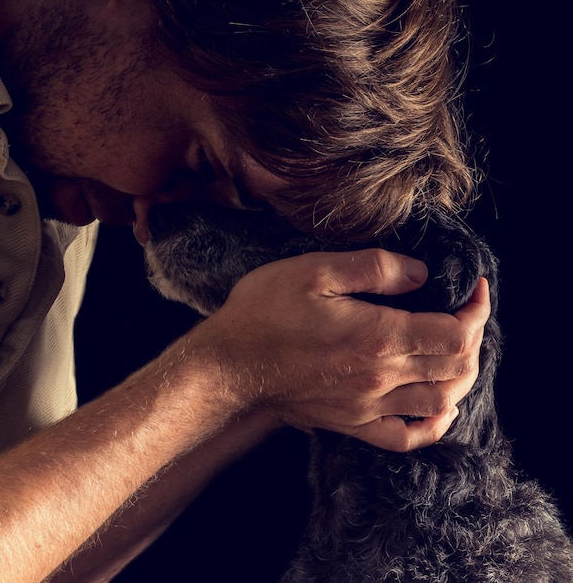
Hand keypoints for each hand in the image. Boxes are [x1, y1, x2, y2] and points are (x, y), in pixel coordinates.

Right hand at [184, 248, 489, 452]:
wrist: (228, 365)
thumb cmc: (265, 312)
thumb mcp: (314, 270)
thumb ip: (374, 268)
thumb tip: (421, 273)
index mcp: (378, 337)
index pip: (455, 333)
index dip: (476, 309)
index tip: (474, 287)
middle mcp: (381, 377)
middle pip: (456, 367)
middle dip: (472, 336)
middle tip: (463, 311)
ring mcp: (367, 406)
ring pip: (441, 402)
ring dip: (460, 376)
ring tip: (454, 350)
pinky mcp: (351, 423)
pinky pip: (406, 437)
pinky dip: (433, 424)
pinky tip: (437, 407)